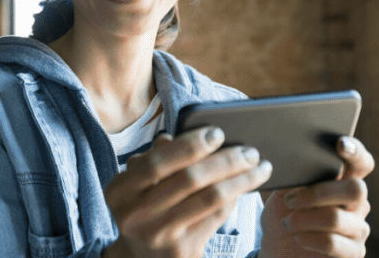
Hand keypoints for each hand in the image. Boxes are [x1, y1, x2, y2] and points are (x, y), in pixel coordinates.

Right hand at [102, 127, 272, 257]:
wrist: (141, 256)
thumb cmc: (143, 207)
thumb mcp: (137, 183)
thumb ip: (157, 158)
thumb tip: (184, 136)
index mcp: (119, 191)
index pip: (157, 162)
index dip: (189, 145)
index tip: (217, 132)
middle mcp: (136, 215)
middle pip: (189, 180)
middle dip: (225, 161)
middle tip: (249, 151)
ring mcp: (159, 236)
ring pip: (209, 199)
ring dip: (240, 180)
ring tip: (259, 167)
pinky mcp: (182, 250)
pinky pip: (216, 217)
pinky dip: (234, 197)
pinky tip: (245, 186)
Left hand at [259, 136, 374, 257]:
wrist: (279, 249)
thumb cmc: (284, 215)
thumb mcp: (283, 192)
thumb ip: (295, 175)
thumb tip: (293, 156)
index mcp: (342, 181)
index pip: (361, 163)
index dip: (356, 152)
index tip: (340, 144)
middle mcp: (357, 203)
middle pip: (355, 189)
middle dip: (318, 193)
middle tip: (290, 200)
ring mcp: (358, 228)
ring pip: (337, 218)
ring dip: (304, 219)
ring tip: (287, 222)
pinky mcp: (354, 252)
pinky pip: (333, 243)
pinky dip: (308, 239)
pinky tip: (298, 237)